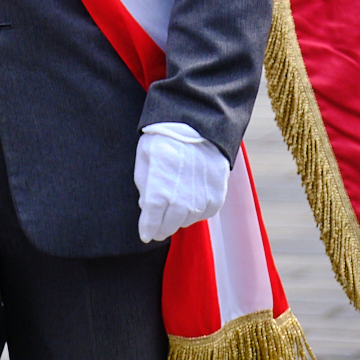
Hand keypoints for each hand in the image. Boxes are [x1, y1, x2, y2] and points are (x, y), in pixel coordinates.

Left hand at [133, 125, 229, 243]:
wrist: (199, 125)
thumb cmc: (166, 138)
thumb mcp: (145, 158)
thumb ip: (143, 186)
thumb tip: (146, 208)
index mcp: (159, 190)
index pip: (150, 223)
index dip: (147, 230)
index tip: (145, 234)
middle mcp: (181, 200)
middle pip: (168, 227)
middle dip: (161, 228)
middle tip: (158, 225)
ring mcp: (200, 200)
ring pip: (186, 222)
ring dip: (179, 218)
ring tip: (176, 204)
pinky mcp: (216, 197)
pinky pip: (204, 214)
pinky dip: (196, 210)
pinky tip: (192, 197)